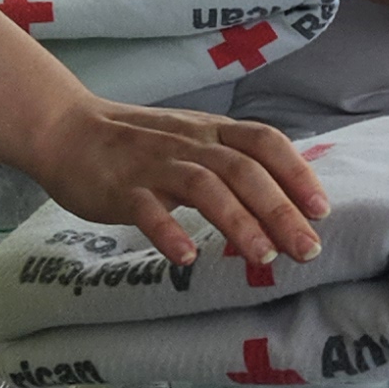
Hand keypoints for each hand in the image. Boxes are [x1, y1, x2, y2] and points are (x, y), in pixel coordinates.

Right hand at [23, 100, 329, 269]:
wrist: (67, 129)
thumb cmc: (138, 143)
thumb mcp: (192, 140)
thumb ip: (232, 161)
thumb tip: (284, 199)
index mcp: (211, 131)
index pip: (265, 142)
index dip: (297, 173)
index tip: (321, 210)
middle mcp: (189, 144)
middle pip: (244, 170)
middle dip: (280, 210)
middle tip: (308, 250)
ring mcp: (154, 164)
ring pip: (204, 187)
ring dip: (238, 222)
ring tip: (263, 258)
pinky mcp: (120, 187)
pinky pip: (147, 209)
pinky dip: (168, 232)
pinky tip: (186, 258)